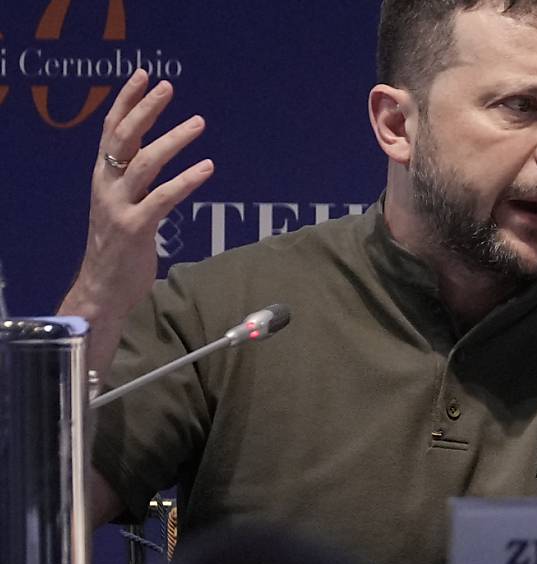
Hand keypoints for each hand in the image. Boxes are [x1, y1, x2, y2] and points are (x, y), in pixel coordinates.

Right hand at [63, 68, 212, 321]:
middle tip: (168, 87)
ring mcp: (118, 207)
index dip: (126, 101)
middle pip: (123, 138)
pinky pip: (162, 198)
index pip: (111, 130)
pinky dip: (186, 180)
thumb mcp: (122, 204)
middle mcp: (107, 186)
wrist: (103, 288)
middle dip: (145, 109)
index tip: (144, 76)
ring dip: (172, 140)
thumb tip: (154, 152)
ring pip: (144, 164)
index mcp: (103, 177)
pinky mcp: (134, 229)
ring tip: (198, 122)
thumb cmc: (118, 246)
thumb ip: (134, 179)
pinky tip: (207, 167)